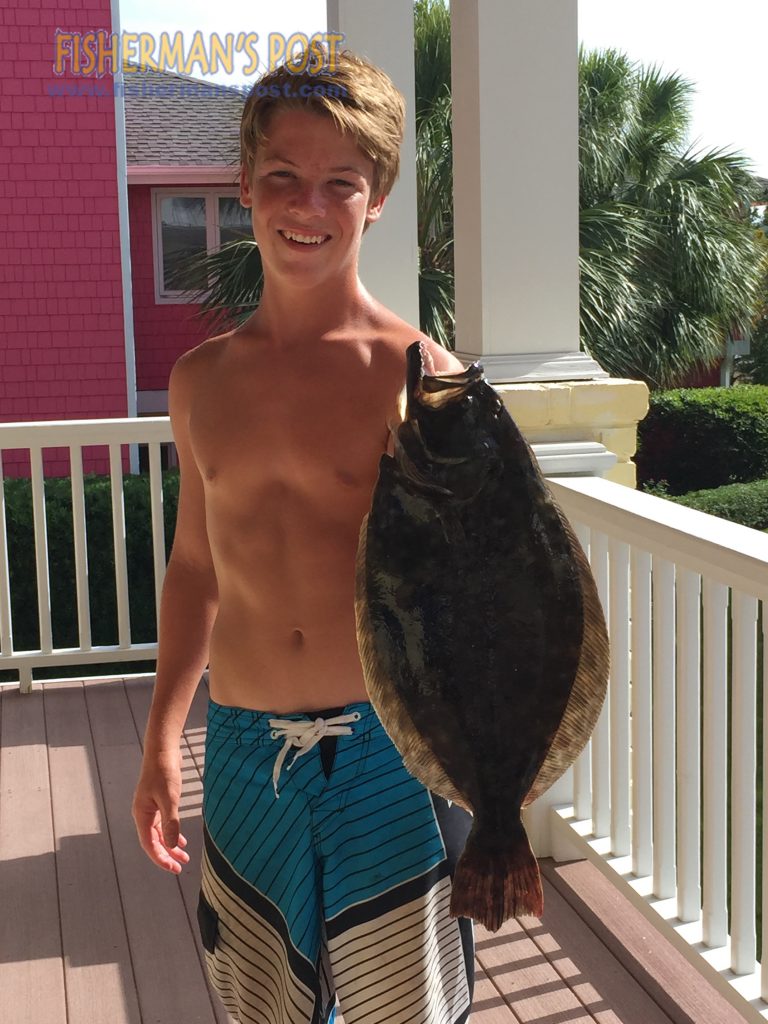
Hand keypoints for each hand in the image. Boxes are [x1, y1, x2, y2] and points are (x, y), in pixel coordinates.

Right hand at [132, 748, 190, 872]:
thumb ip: (171, 822)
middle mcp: (143, 814)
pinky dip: (171, 832)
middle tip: (181, 867)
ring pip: (160, 833)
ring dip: (170, 845)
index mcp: (142, 815)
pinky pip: (163, 823)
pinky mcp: (158, 801)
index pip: (149, 844)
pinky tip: (181, 839)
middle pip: (154, 841)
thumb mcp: (170, 798)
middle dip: (167, 855)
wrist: (163, 750)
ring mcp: (150, 808)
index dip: (161, 859)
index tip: (174, 869)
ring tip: (184, 856)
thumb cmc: (164, 772)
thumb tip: (171, 845)